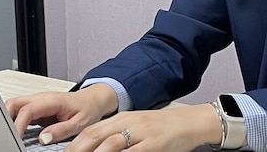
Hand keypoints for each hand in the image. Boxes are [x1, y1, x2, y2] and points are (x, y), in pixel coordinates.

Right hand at [5, 83, 118, 144]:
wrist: (93, 100)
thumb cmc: (88, 109)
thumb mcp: (79, 123)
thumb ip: (61, 130)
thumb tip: (43, 138)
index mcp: (51, 100)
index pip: (27, 110)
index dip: (18, 124)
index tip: (15, 138)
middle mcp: (42, 98)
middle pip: (14, 103)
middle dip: (5, 118)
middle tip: (6, 136)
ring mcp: (38, 102)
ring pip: (14, 106)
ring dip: (9, 119)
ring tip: (10, 136)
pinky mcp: (37, 108)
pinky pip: (20, 112)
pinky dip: (14, 121)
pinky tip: (16, 133)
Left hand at [64, 103, 220, 151]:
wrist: (193, 121)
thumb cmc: (166, 128)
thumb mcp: (138, 127)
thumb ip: (119, 136)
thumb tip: (99, 148)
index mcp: (122, 118)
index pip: (91, 130)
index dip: (74, 144)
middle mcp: (129, 123)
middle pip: (95, 136)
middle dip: (77, 150)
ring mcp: (141, 133)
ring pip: (110, 145)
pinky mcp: (154, 143)